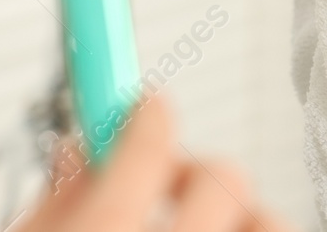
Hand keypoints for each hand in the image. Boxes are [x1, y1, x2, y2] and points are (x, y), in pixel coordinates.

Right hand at [17, 95, 294, 231]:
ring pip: (270, 222)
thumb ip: (57, 202)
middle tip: (163, 185)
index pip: (149, 147)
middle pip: (224, 179)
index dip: (148, 116)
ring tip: (201, 231)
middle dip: (194, 171)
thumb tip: (82, 149)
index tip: (146, 106)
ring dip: (241, 217)